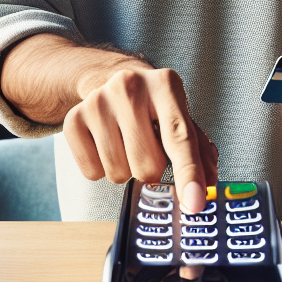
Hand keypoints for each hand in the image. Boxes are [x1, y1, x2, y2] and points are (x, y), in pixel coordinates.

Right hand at [63, 55, 217, 212]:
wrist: (109, 79)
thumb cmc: (151, 105)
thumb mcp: (180, 115)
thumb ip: (199, 149)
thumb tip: (208, 185)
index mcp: (165, 84)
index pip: (180, 137)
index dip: (189, 173)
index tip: (195, 203)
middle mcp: (130, 86)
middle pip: (148, 166)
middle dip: (151, 169)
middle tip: (148, 146)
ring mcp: (98, 101)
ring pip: (119, 173)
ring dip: (126, 170)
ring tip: (126, 142)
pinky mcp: (73, 119)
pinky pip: (92, 173)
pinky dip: (102, 168)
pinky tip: (106, 144)